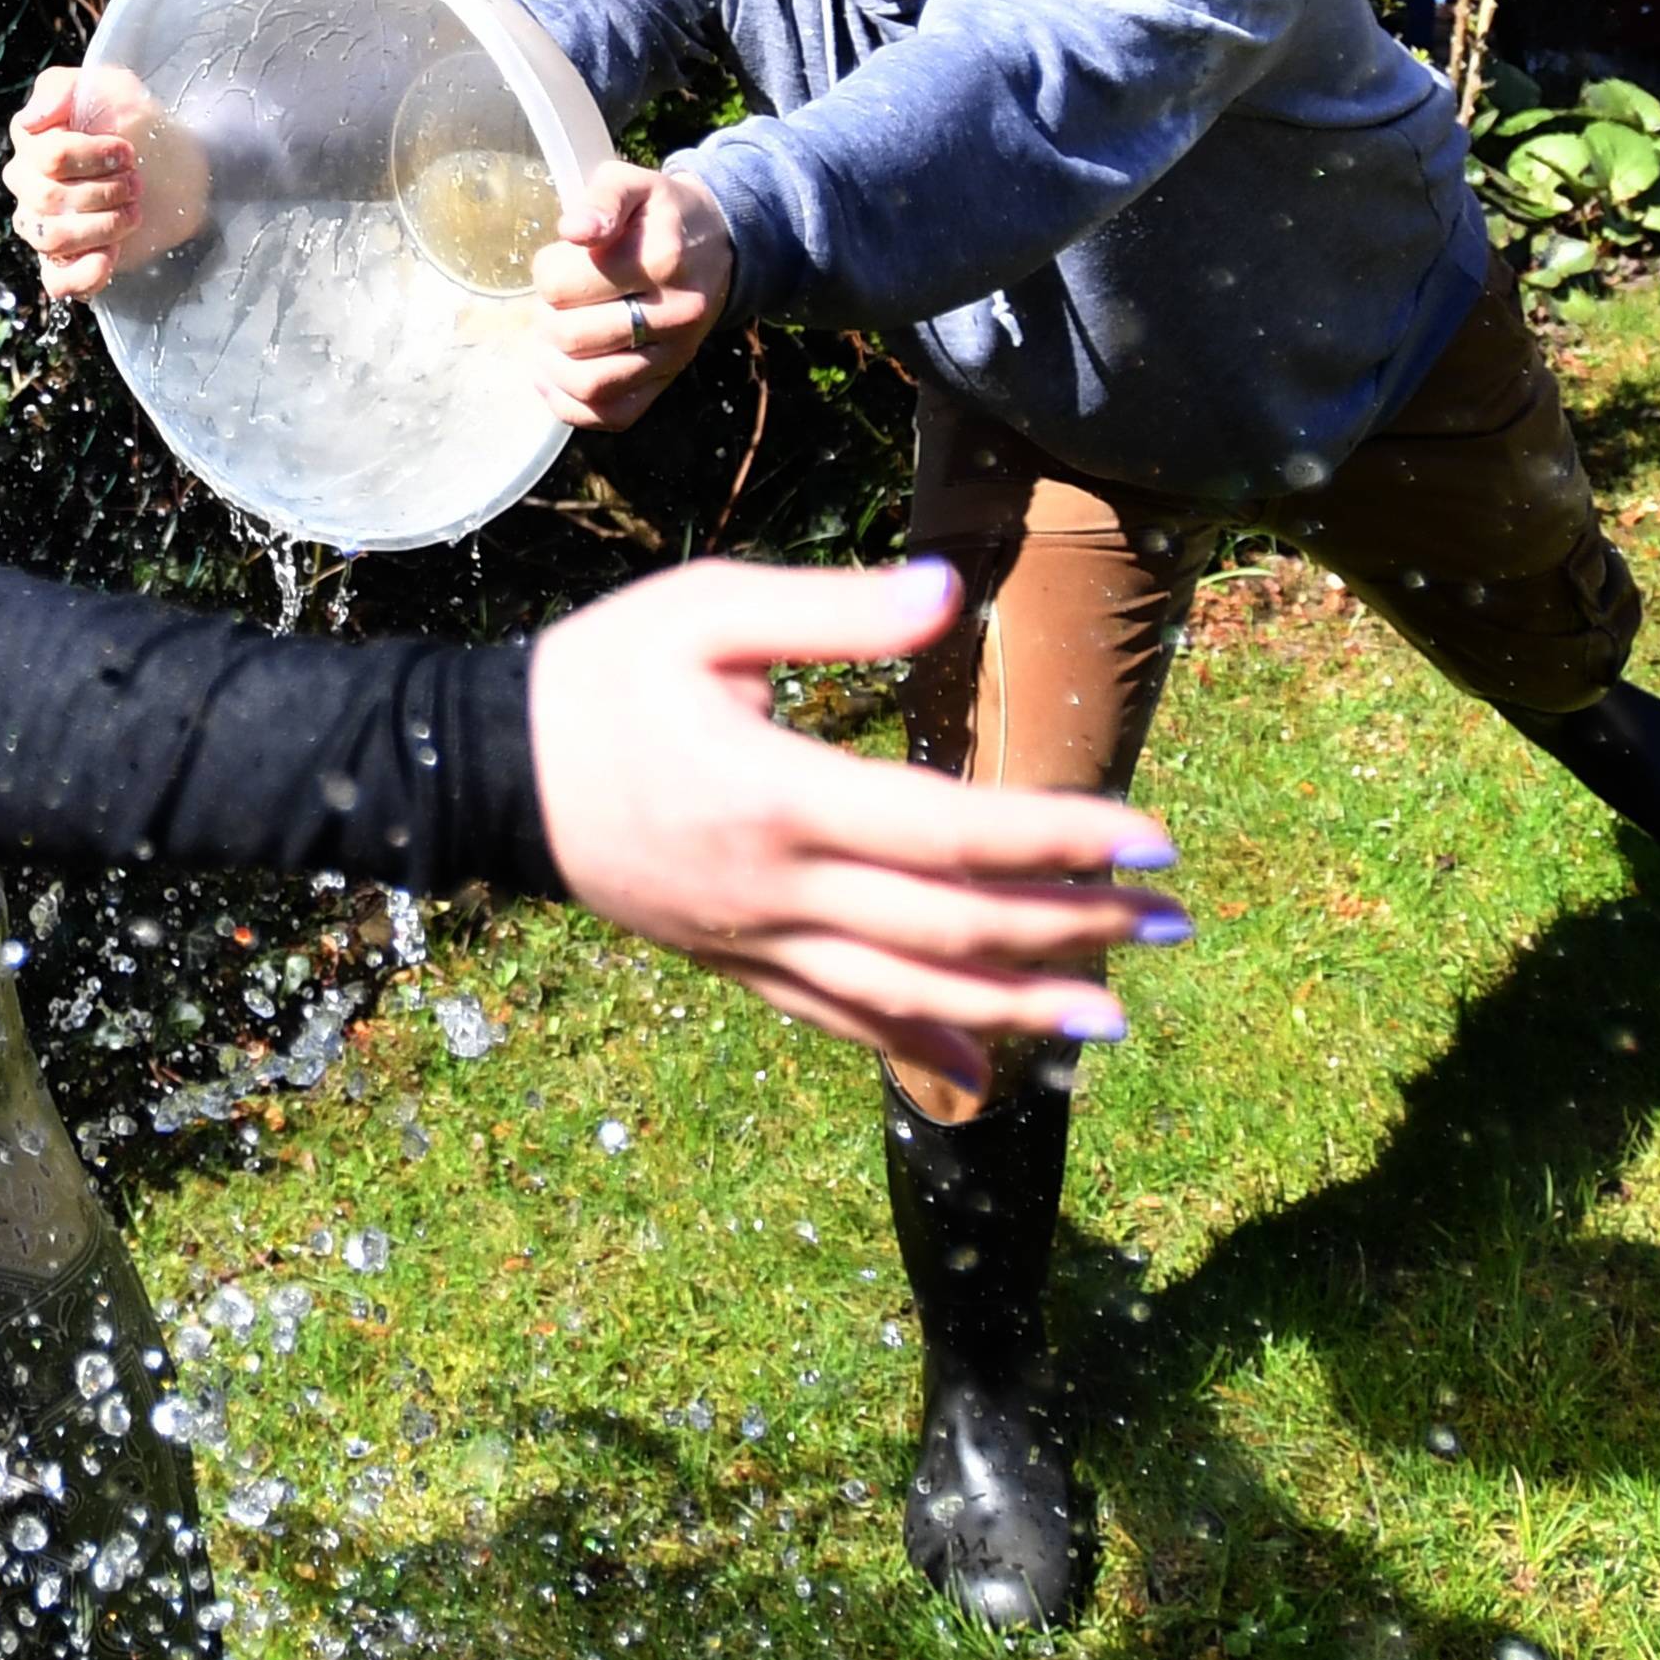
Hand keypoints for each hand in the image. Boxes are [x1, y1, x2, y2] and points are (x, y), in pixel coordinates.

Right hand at [4, 63, 208, 296]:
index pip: (48, 158)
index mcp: (30, 143)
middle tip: (137, 182)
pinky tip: (110, 257)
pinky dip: (85, 274)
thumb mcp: (108, 86)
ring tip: (134, 213)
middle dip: (104, 191)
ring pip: (52, 239)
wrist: (174, 164)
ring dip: (102, 226)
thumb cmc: (136, 120)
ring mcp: (43, 228)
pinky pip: (56, 282)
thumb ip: (62, 90)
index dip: (93, 156)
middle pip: (49, 199)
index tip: (127, 152)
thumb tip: (31, 121)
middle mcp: (28, 187)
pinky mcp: (66, 263)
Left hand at [526, 162, 731, 430]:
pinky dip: (571, 405)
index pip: (562, 285)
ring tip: (549, 337)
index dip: (546, 271)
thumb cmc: (660, 213)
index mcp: (660, 261)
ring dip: (552, 364)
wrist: (719, 243)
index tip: (559, 260)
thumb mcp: (631, 185)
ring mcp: (674, 354)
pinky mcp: (668, 381)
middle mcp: (674, 314)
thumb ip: (600, 200)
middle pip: (571, 337)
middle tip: (553, 300)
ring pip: (591, 385)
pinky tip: (554, 375)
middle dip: (545, 317)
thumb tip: (572, 230)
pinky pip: (613, 416)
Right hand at [526, 558, 1171, 1099]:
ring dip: (1021, 1010)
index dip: (1061, 839)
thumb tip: (951, 592)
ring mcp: (757, 940)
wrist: (485, 776)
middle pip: (954, 929)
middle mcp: (780, 888)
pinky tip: (985, 1066)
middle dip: (1076, 928)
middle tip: (1174, 922)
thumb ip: (832, 610)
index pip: (954, 833)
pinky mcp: (736, 964)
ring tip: (1115, 1018)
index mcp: (781, 796)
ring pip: (909, 996)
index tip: (1153, 837)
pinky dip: (917, 1046)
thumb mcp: (706, 612)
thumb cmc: (600, 677)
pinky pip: (839, 1020)